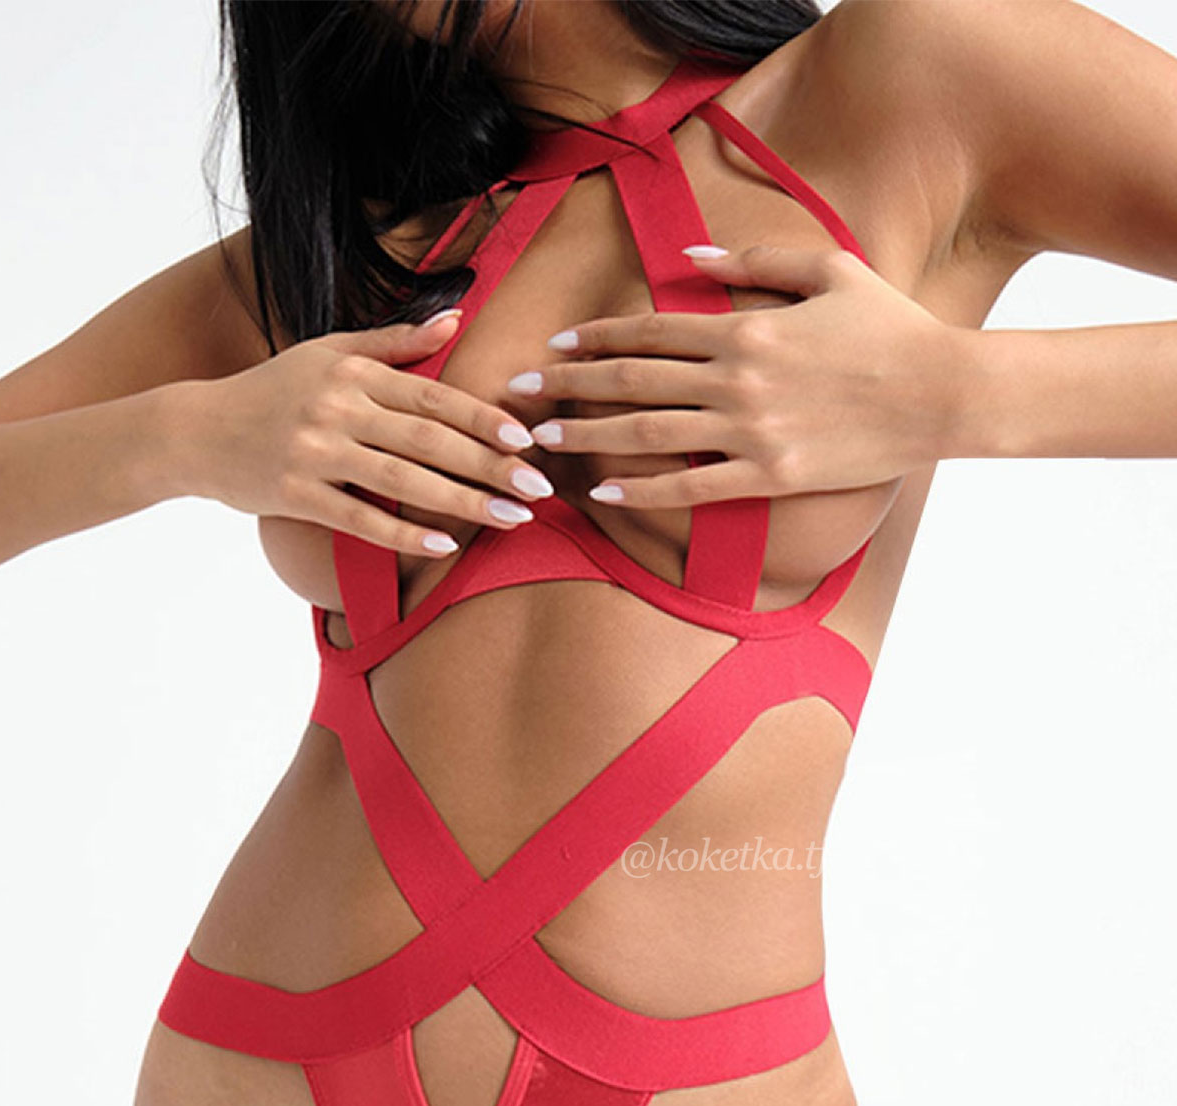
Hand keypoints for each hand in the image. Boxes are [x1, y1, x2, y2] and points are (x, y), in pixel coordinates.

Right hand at [185, 312, 552, 556]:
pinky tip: (445, 545)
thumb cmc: (273, 391)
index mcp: (352, 373)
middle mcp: (336, 409)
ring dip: (463, 502)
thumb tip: (455, 318)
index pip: (432, 397)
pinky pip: (360, 520)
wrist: (195, 431)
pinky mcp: (295, 495)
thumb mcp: (329, 352)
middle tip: (540, 488)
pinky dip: (403, 535)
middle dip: (490, 465)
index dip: (483, 419)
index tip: (528, 439)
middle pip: (428, 441)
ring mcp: (315, 453)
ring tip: (512, 519)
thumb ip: (394, 343)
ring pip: (402, 482)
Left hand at [509, 244, 971, 507]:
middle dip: (569, 387)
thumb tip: (693, 258)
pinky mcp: (769, 476)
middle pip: (632, 381)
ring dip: (589, 436)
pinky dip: (645, 489)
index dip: (596, 337)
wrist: (941, 392)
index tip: (556, 346)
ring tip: (545, 441)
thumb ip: (755, 260)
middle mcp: (735, 378)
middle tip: (521, 395)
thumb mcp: (827, 270)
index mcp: (744, 327)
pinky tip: (606, 490)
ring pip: (648, 434)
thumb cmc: (889, 327)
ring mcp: (749, 431)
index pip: (650, 330)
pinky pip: (693, 487)